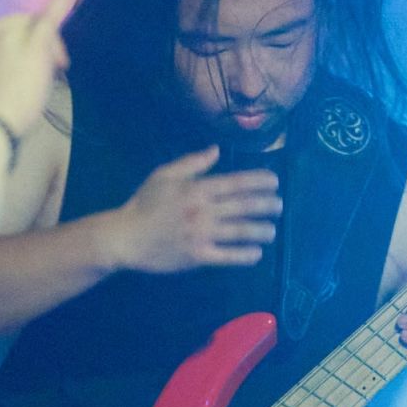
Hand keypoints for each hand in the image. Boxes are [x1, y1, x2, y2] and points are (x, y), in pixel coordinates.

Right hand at [109, 147, 281, 273]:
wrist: (126, 237)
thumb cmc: (144, 204)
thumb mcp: (164, 174)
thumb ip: (192, 162)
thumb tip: (217, 149)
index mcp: (197, 189)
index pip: (237, 182)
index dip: (260, 181)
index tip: (275, 182)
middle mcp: (204, 210)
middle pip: (245, 206)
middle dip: (267, 205)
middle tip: (279, 206)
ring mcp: (202, 234)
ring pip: (241, 231)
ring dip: (261, 230)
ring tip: (272, 230)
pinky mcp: (198, 256)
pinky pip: (227, 256)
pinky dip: (244, 255)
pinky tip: (257, 253)